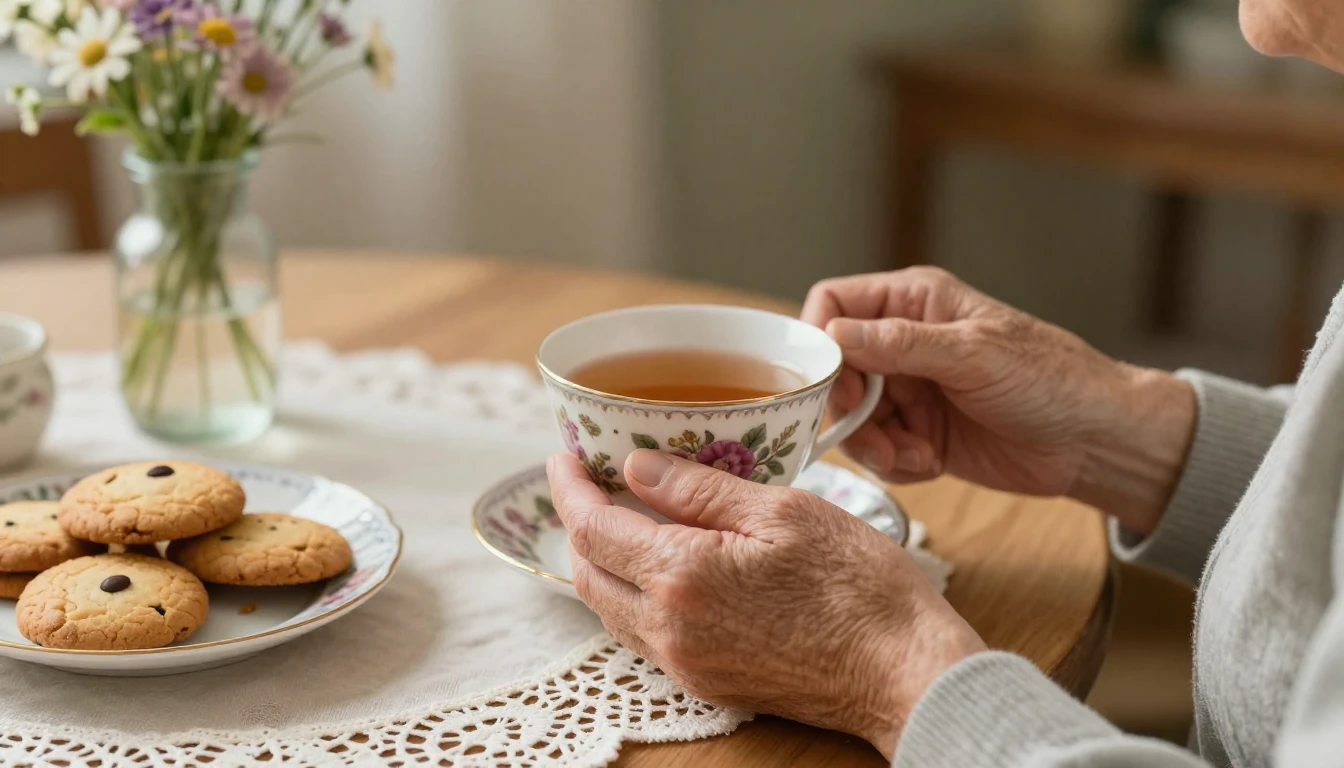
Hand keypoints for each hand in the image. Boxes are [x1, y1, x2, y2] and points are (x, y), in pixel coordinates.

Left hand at [547, 449, 984, 758]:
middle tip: (587, 482)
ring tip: (618, 517)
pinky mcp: (708, 682)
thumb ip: (699, 490)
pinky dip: (634, 596)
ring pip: (611, 609)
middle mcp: (670, 629)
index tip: (564, 457)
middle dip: (578, 524)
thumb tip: (636, 468)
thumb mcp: (781, 512)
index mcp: (681, 576)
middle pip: (587, 574)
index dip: (570, 488)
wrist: (904, 672)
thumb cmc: (858, 586)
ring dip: (602, 563)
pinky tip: (660, 568)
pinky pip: (645, 636)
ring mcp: (686, 663)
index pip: (592, 528)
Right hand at [802, 267, 1195, 533]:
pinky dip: (895, 463)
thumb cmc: (1051, 380)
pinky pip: (877, 450)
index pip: (833, 304)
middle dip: (846, 409)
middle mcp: (902, 342)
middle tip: (873, 436)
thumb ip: (901, 345)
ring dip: (872, 444)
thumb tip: (834, 334)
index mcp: (913, 302)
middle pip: (833, 370)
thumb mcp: (974, 355)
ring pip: (849, 417)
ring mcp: (908, 389)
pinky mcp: (917, 433)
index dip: (819, 341)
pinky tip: (931, 463)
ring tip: (912, 455)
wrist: (1094, 442)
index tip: (830, 382)